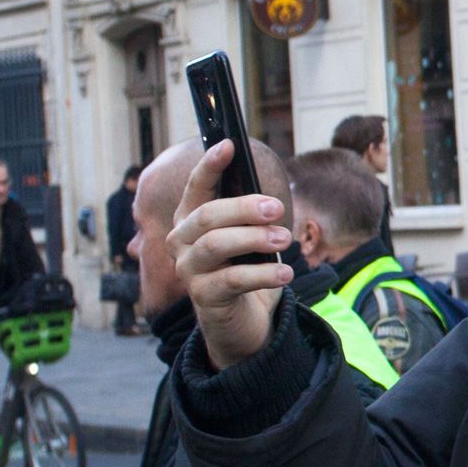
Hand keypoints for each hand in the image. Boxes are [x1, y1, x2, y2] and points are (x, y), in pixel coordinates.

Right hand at [167, 139, 292, 370]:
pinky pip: (232, 280)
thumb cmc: (245, 271)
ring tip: (285, 239)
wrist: (241, 322)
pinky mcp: (204, 297)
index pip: (197, 187)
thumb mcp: (250, 240)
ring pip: (217, 245)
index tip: (228, 145)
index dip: (210, 165)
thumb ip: (251, 218)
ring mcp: (189, 270)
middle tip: (276, 208)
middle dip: (243, 207)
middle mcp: (182, 242)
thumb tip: (268, 201)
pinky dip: (262, 275)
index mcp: (191, 220)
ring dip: (254, 238)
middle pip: (208, 215)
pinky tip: (285, 273)